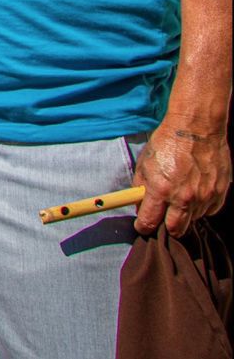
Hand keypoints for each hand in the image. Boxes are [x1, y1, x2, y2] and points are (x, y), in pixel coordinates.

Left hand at [133, 117, 230, 235]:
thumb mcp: (144, 164)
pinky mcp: (219, 193)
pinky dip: (201, 206)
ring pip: (193, 219)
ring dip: (184, 214)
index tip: (143, 226)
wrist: (196, 128)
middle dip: (166, 228)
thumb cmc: (168, 143)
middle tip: (163, 218)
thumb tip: (139, 204)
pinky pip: (209, 210)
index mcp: (161, 190)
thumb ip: (140, 187)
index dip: (144, 226)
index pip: (149, 221)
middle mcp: (183, 197)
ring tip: (180, 196)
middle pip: (175, 230)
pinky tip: (195, 192)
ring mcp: (204, 197)